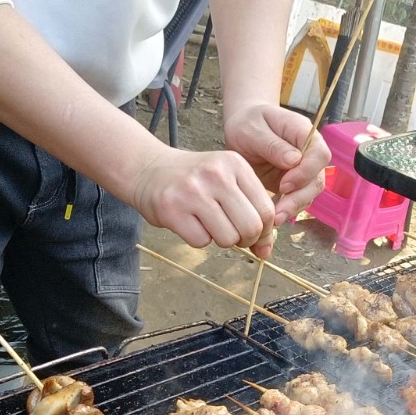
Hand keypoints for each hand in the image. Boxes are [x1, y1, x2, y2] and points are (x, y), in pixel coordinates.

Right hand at [130, 144, 276, 253]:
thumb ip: (251, 209)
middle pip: (250, 227)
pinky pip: (201, 242)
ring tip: (210, 225)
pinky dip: (199, 240)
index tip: (254, 234)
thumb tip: (265, 251)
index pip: (266, 210)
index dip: (264, 230)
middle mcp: (215, 174)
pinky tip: (191, 224)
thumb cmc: (195, 180)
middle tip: (234, 235)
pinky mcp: (172, 210)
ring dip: (221, 240)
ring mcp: (192, 191)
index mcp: (235, 164)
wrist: (149, 170)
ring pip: (228, 238)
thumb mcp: (227, 180)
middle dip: (246, 240)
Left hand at [223, 103, 328, 225]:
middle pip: (317, 179)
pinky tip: (271, 219)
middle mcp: (309, 153)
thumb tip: (294, 160)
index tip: (284, 185)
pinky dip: (286, 211)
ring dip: (293, 208)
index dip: (306, 172)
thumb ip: (272, 144)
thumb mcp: (253, 129)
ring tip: (273, 220)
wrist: (242, 129)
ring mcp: (303, 170)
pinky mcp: (293, 184)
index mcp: (304, 133)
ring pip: (309, 194)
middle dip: (299, 198)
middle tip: (278, 212)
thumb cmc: (247, 123)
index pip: (319, 154)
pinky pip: (296, 200)